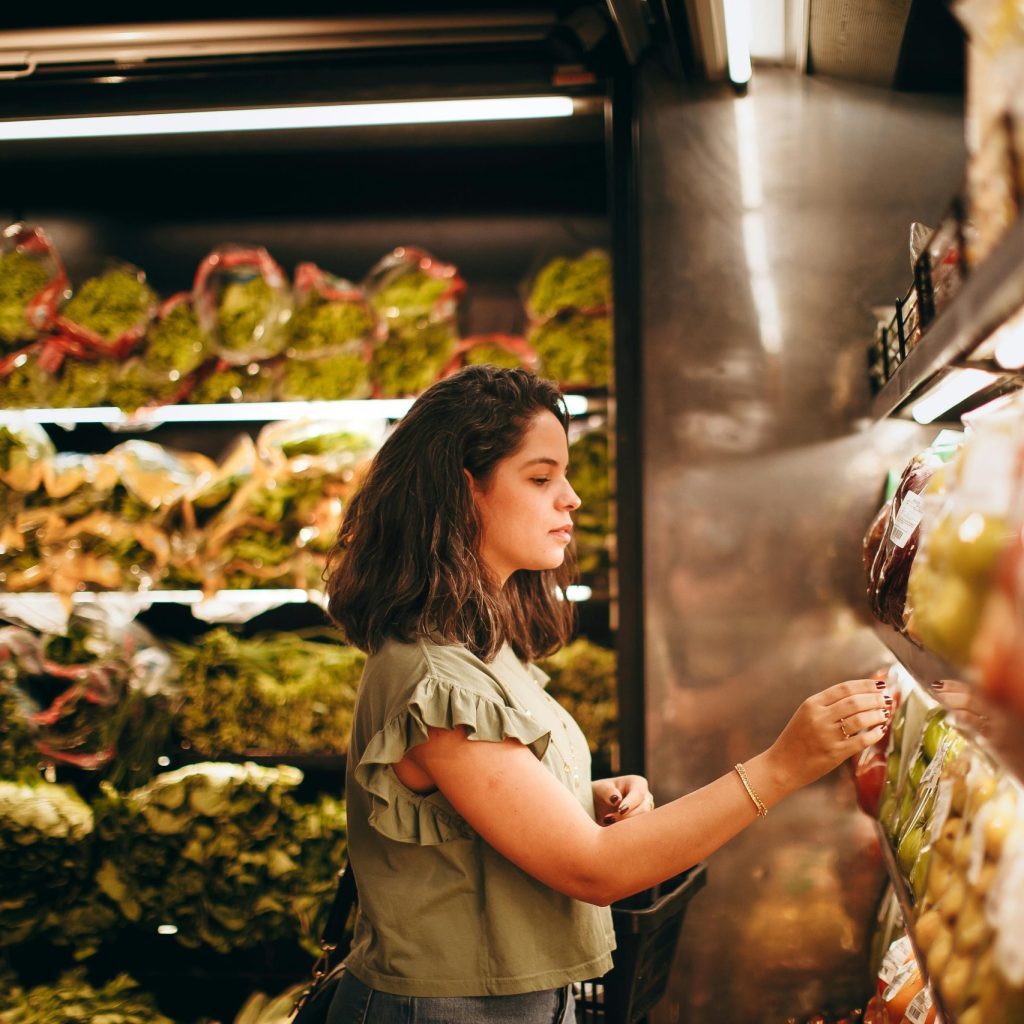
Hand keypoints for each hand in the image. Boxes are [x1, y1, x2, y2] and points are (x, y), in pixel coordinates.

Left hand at [593, 775, 653, 825]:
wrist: (597, 806)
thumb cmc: (600, 793)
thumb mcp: (600, 789)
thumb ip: (608, 792)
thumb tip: (617, 799)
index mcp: (637, 783)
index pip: (638, 794)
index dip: (630, 803)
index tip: (619, 810)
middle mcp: (645, 797)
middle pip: (643, 809)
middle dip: (626, 816)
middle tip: (607, 819)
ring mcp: (646, 810)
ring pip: (642, 822)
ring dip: (625, 825)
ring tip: (606, 822)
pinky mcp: (642, 823)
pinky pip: (639, 830)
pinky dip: (626, 831)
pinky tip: (612, 829)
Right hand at [765, 679, 890, 793]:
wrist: (782, 765)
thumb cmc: (796, 739)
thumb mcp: (806, 714)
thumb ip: (827, 705)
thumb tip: (859, 695)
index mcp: (811, 704)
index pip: (844, 688)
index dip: (866, 685)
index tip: (880, 685)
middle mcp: (819, 717)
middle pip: (855, 702)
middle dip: (875, 699)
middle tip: (887, 699)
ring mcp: (827, 735)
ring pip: (860, 719)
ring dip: (877, 715)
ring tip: (885, 713)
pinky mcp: (834, 753)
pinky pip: (861, 741)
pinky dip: (874, 734)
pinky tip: (880, 731)